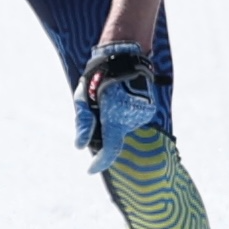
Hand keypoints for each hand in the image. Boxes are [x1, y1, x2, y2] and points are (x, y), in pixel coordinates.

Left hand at [76, 41, 156, 170]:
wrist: (124, 58)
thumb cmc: (99, 77)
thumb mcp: (83, 99)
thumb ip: (83, 124)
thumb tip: (80, 146)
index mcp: (115, 118)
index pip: (110, 149)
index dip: (101, 163)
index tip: (90, 170)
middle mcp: (132, 119)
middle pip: (114, 136)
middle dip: (103, 130)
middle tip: (96, 108)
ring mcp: (142, 115)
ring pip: (122, 127)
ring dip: (114, 120)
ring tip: (108, 98)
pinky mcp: (148, 110)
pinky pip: (131, 119)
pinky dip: (123, 114)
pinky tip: (119, 98)